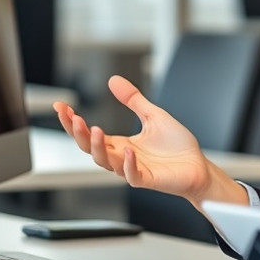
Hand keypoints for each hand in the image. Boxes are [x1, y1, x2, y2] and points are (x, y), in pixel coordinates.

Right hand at [52, 76, 214, 200]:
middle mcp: (122, 157)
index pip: (90, 134)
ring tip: (95, 129)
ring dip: (98, 147)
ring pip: (106, 162)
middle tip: (72, 117)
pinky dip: (128, 164)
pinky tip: (127, 150)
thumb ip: (133, 100)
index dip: (73, 122)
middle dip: (79, 133)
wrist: (199, 167)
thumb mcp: (153, 115)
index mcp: (120, 144)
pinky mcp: (148, 179)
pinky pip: (132, 174)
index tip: (60, 106)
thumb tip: (114, 80)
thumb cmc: (177, 146)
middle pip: (91, 149)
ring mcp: (134, 169)